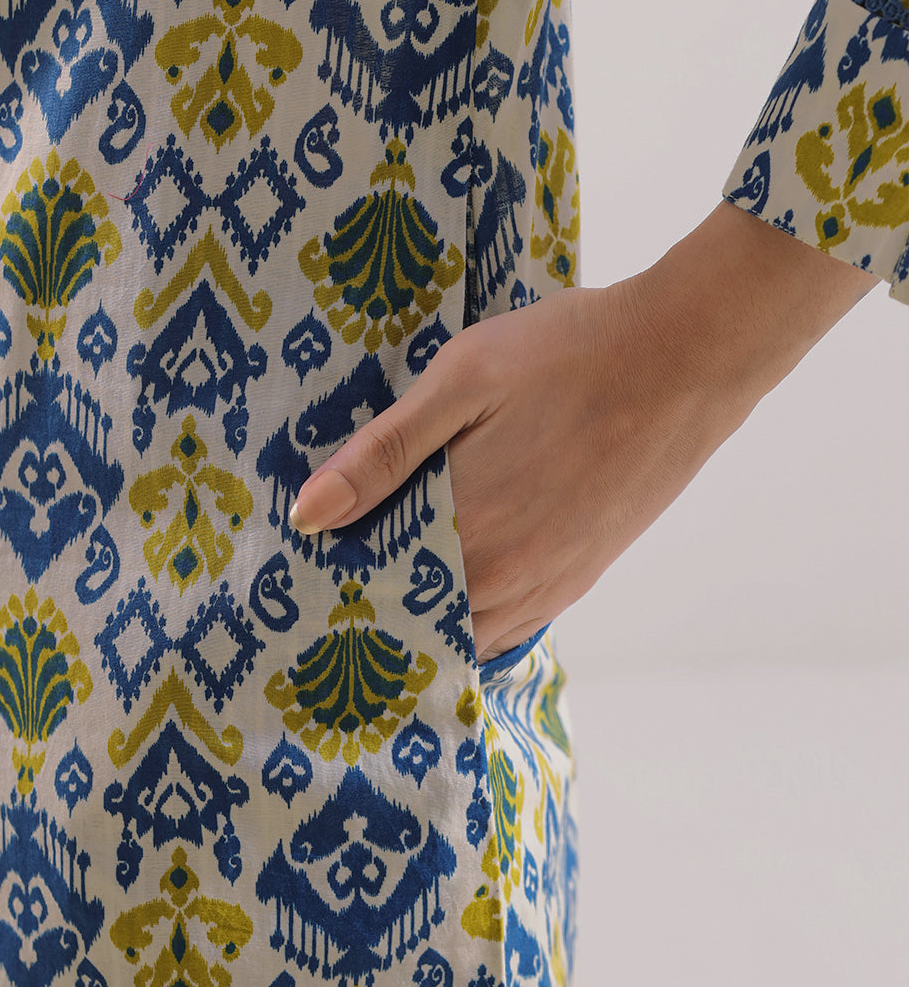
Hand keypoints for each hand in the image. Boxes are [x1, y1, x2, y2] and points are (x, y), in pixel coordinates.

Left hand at [288, 203, 873, 661]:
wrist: (689, 355)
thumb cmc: (571, 352)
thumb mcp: (463, 378)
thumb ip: (383, 452)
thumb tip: (308, 513)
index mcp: (466, 526)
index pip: (372, 585)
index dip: (330, 582)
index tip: (296, 572)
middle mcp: (507, 576)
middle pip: (413, 621)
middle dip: (369, 605)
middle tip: (328, 579)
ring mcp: (551, 583)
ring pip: (463, 633)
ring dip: (421, 618)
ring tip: (383, 584)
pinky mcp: (583, 576)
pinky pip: (510, 626)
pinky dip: (472, 620)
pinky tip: (452, 589)